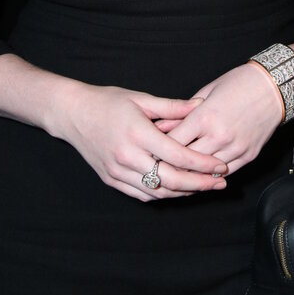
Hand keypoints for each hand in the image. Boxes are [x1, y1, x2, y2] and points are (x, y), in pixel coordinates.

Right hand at [57, 83, 228, 201]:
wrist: (72, 114)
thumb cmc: (107, 102)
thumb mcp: (141, 98)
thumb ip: (172, 106)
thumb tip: (201, 104)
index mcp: (138, 133)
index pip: (178, 156)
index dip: (203, 164)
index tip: (221, 166)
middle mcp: (128, 156)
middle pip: (171, 180)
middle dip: (200, 184)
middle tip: (221, 182)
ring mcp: (118, 171)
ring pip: (158, 192)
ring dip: (184, 192)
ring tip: (205, 187)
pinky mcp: (111, 180)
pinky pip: (142, 194)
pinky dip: (162, 195)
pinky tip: (178, 190)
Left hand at [156, 63, 282, 174]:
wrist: (273, 86)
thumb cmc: (239, 83)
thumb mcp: (206, 91)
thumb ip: (183, 112)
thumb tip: (162, 127)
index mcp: (204, 117)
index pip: (173, 142)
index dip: (158, 149)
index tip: (149, 152)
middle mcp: (219, 136)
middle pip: (186, 161)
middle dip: (170, 165)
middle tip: (157, 168)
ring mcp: (235, 148)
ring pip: (205, 172)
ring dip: (190, 174)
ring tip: (176, 175)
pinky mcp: (248, 155)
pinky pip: (226, 173)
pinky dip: (212, 175)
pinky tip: (202, 175)